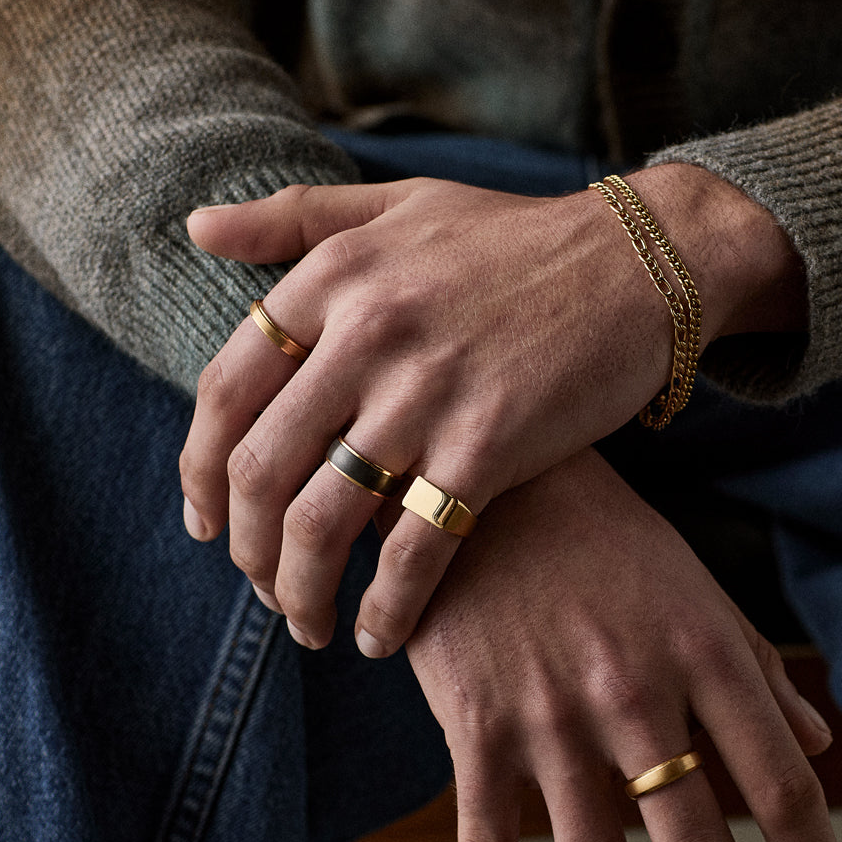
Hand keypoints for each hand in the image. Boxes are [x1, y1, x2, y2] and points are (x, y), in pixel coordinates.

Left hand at [180, 165, 803, 657]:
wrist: (642, 262)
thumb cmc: (515, 238)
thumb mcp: (397, 203)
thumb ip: (293, 218)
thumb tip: (198, 226)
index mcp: (333, 279)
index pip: (224, 393)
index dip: (198, 473)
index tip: (205, 522)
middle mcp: (366, 333)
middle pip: (259, 471)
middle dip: (246, 550)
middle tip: (258, 586)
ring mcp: (426, 393)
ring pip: (322, 523)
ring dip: (300, 592)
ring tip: (308, 625)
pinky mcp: (489, 447)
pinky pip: (412, 551)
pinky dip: (386, 609)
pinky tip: (379, 638)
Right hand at [404, 448, 841, 841]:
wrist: (483, 483)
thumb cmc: (598, 536)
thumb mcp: (691, 588)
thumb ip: (756, 669)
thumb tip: (821, 745)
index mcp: (704, 655)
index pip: (785, 790)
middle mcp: (636, 696)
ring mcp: (550, 716)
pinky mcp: (474, 723)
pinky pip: (485, 841)